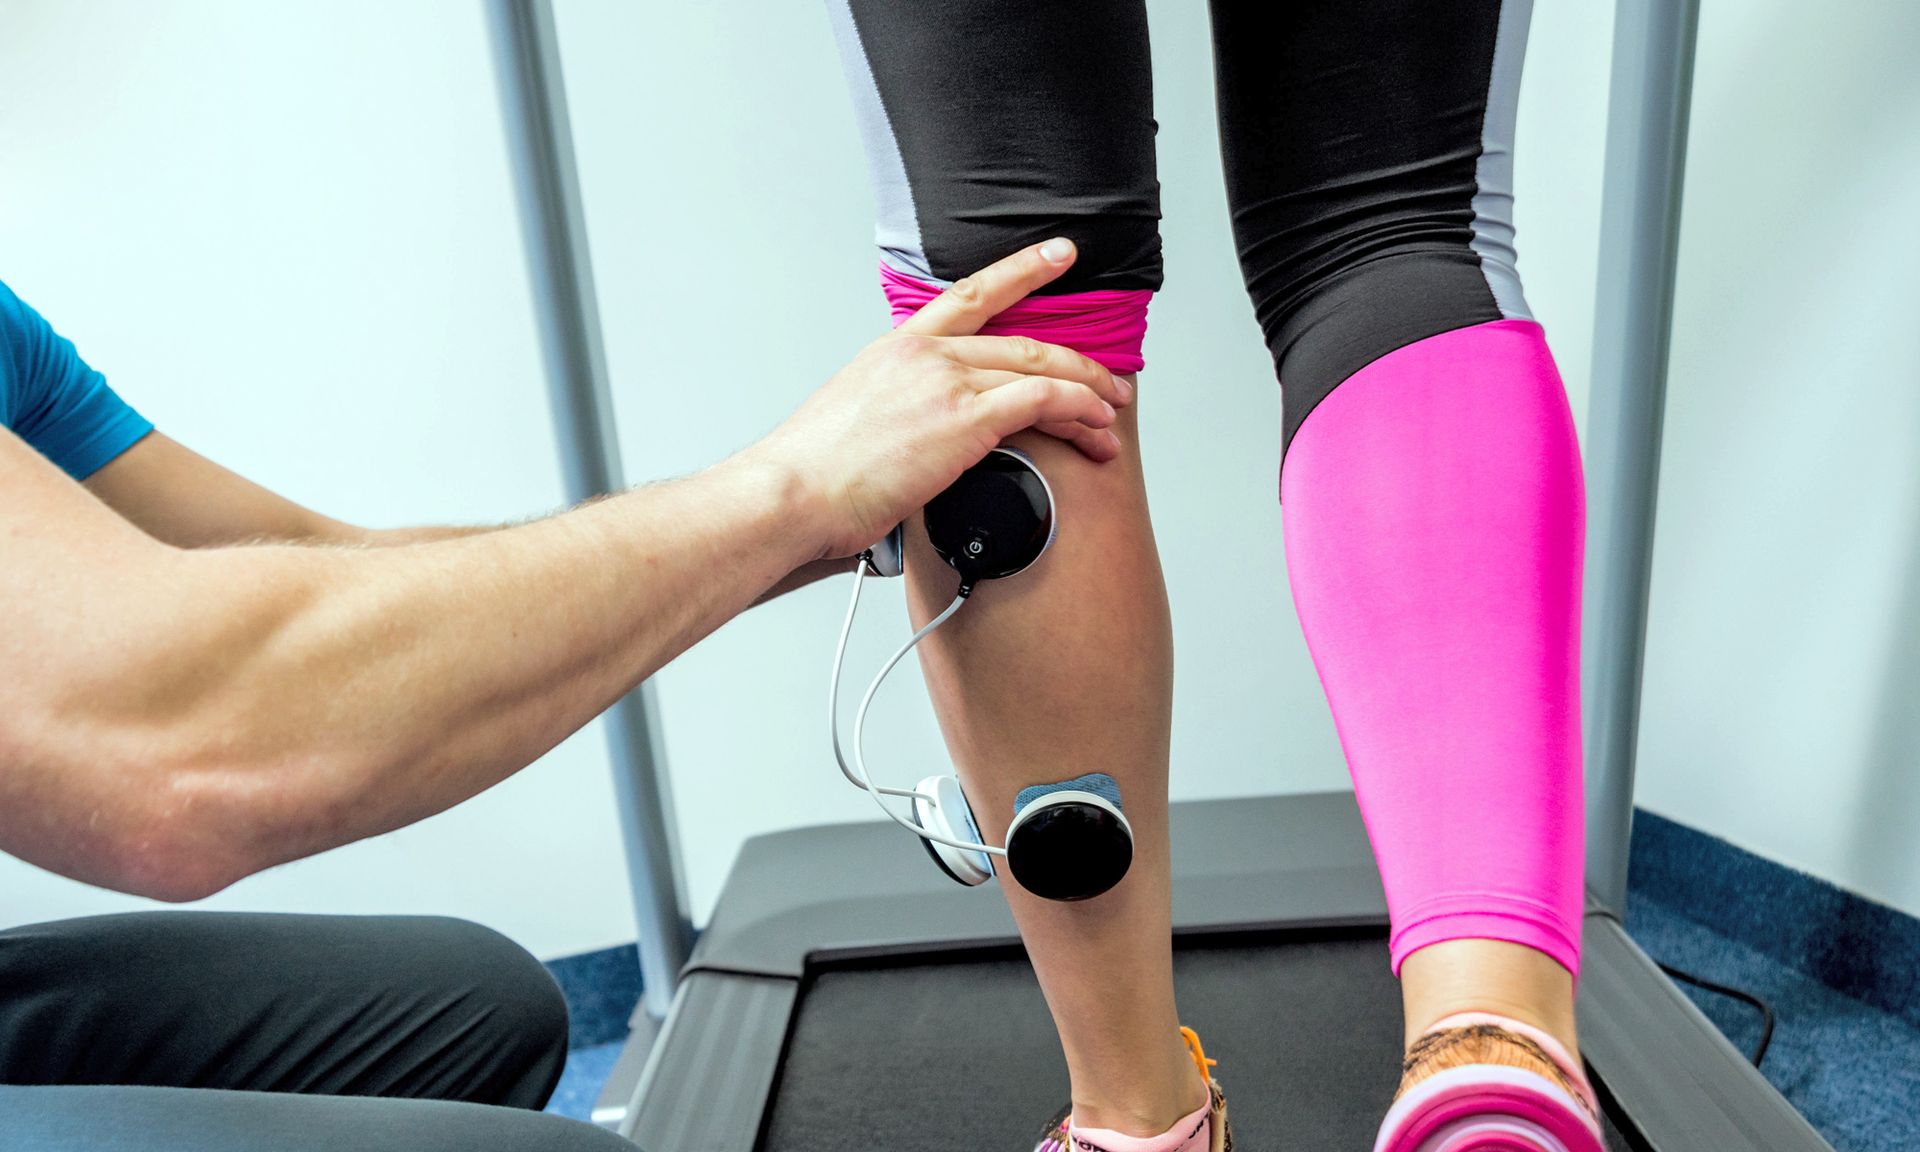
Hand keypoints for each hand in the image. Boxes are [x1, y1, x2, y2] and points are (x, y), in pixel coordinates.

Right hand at [752, 239, 1131, 559]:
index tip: (1057, 255)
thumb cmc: (813, 476)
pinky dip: (1077, 411)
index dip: (1021, 270)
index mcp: (895, 350)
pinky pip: (1042, 400)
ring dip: (1087, 393)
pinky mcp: (964, 418)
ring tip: (1111, 414)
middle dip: (1077, 361)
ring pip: (1041, 368)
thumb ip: (896, 417)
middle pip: (1022, 341)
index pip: (968, 294)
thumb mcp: (853, 424)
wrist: (793, 493)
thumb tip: (916, 443)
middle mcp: (925, 355)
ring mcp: (946, 382)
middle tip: (1108, 380)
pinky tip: (1093, 427)